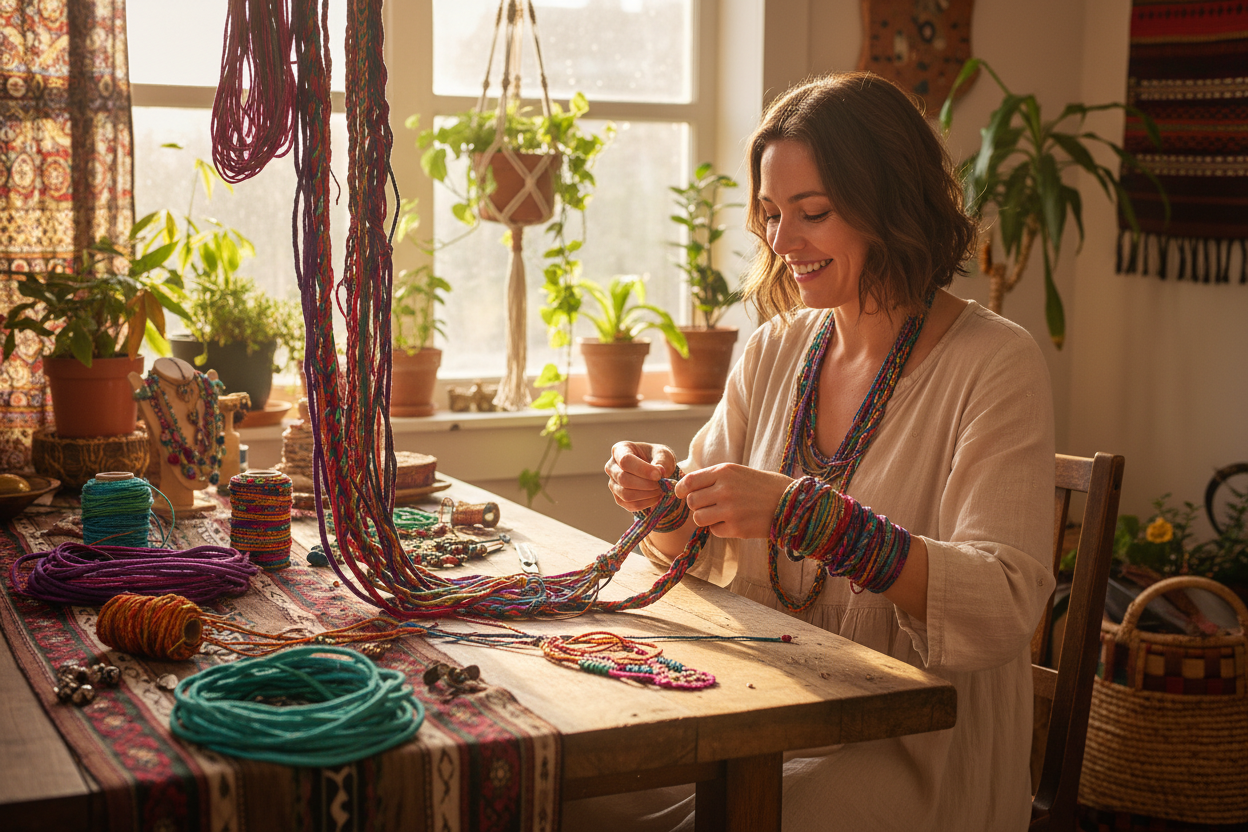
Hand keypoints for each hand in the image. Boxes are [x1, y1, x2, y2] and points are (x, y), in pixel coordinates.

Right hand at [604, 441, 678, 511]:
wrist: (655, 470)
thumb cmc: (657, 458)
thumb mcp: (663, 454)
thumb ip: (662, 461)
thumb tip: (659, 471)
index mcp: (620, 450)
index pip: (625, 461)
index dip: (642, 469)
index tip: (659, 475)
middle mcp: (611, 467)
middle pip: (623, 479)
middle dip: (645, 484)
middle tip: (661, 484)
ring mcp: (613, 483)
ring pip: (625, 494)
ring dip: (646, 494)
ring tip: (660, 490)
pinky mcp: (619, 498)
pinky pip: (630, 505)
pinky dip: (646, 503)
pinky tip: (655, 496)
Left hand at [674, 463, 793, 539]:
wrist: (792, 502)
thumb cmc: (763, 486)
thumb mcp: (738, 472)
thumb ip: (714, 478)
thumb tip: (687, 487)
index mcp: (724, 471)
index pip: (689, 481)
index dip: (680, 490)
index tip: (681, 494)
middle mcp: (724, 489)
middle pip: (691, 502)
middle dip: (696, 505)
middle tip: (709, 506)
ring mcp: (729, 510)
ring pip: (698, 518)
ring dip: (705, 519)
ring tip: (719, 515)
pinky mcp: (736, 528)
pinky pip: (714, 531)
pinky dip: (720, 529)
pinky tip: (734, 522)